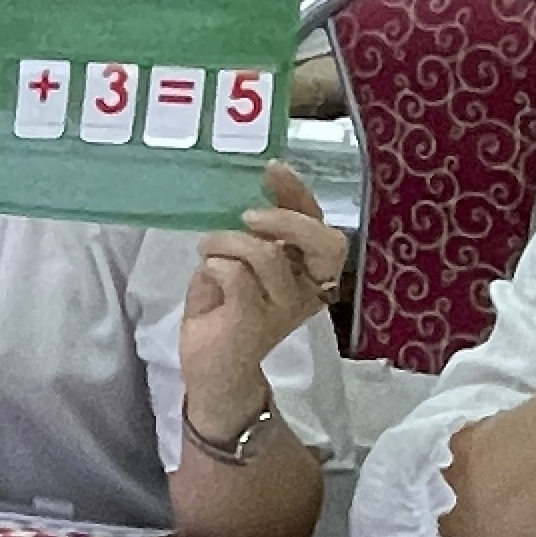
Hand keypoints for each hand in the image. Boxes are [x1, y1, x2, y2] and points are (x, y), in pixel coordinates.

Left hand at [178, 164, 349, 422]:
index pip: (321, 226)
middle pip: (326, 244)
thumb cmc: (226, 308)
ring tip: (209, 249)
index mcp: (307, 271)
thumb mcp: (241, 261)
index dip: (300, 195)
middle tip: (249, 216)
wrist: (212, 367)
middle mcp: (305, 289)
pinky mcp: (252, 321)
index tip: (273, 169)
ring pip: (268, 255)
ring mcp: (282, 308)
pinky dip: (216, 266)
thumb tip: (246, 192)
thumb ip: (254, 234)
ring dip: (228, 241)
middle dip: (287, 219)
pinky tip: (208, 274)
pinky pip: (237, 277)